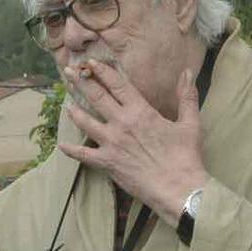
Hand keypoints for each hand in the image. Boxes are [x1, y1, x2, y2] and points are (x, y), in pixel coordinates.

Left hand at [58, 59, 208, 225]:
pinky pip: (84, 154)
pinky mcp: (107, 162)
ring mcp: (111, 143)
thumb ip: (186, 96)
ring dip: (74, 111)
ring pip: (86, 122)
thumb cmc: (184, 156)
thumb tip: (187, 72)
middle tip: (67, 72)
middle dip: (81, 82)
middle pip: (97, 97)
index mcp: (141, 111)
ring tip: (66, 103)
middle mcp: (122, 123)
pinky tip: (61, 145)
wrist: (177, 187)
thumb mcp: (189, 123)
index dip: (102, 71)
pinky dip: (71, 150)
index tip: (90, 63)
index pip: (117, 84)